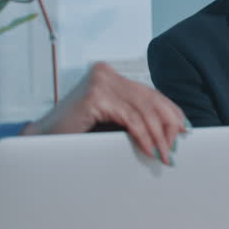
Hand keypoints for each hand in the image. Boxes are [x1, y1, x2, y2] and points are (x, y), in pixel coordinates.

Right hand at [21, 62, 187, 163]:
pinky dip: (143, 137)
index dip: (170, 112)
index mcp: (110, 75)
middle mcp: (106, 73)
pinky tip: (149, 150)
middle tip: (176, 149)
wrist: (43, 140)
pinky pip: (130, 119)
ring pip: (142, 111)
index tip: (184, 131)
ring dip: (158, 136)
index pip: (149, 93)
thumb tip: (169, 128)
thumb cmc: (76, 134)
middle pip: (149, 100)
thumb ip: (132, 117)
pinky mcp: (96, 95)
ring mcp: (100, 81)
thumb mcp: (111, 120)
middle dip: (167, 126)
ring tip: (164, 155)